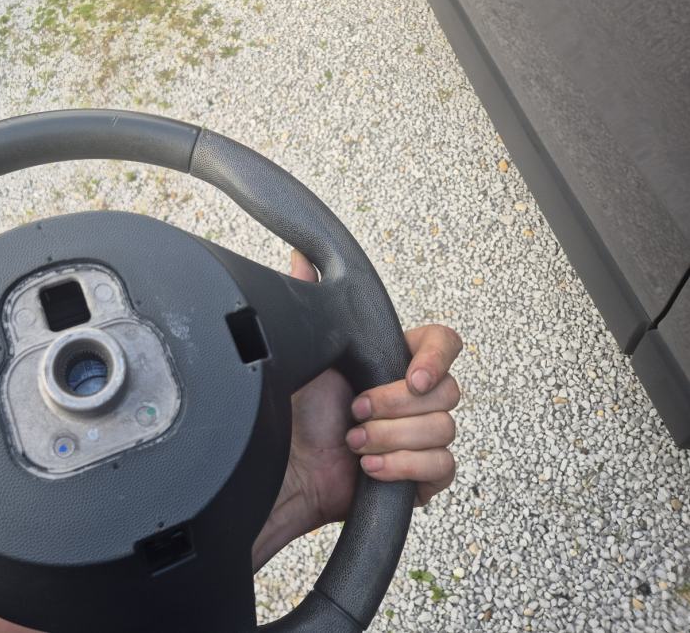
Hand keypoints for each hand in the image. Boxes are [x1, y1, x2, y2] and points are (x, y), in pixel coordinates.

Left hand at [251, 251, 460, 569]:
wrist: (286, 470)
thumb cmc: (294, 413)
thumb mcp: (304, 350)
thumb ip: (308, 301)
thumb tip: (300, 259)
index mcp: (393, 361)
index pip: (444, 344)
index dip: (437, 358)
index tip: (411, 376)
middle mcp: (411, 397)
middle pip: (448, 392)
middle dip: (395, 405)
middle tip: (355, 410)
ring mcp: (419, 436)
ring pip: (444, 430)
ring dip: (392, 437)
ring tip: (353, 442)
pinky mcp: (419, 474)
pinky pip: (442, 467)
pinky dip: (403, 466)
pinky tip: (370, 465)